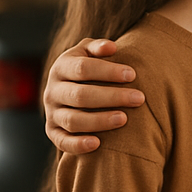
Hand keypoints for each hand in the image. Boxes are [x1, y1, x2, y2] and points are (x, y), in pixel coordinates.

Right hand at [43, 39, 142, 153]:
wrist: (69, 85)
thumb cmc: (90, 65)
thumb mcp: (89, 51)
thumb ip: (99, 47)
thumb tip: (111, 47)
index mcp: (62, 67)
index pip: (83, 68)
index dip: (108, 71)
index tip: (133, 75)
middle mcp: (52, 90)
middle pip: (80, 95)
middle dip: (111, 97)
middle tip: (139, 98)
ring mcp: (51, 112)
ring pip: (73, 120)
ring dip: (99, 121)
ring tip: (124, 119)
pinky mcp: (53, 131)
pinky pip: (62, 141)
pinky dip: (77, 145)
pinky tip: (97, 144)